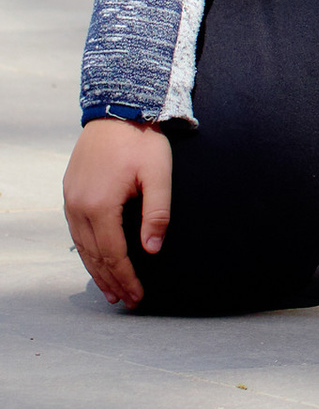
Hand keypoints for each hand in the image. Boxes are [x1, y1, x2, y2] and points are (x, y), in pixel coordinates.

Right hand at [64, 121, 171, 308]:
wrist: (117, 107)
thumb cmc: (142, 140)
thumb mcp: (158, 174)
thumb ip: (157, 213)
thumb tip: (152, 250)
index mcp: (100, 205)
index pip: (113, 254)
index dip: (126, 278)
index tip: (137, 296)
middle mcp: (79, 206)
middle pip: (94, 256)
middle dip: (111, 281)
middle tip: (126, 301)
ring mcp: (71, 199)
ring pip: (82, 246)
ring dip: (96, 270)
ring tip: (111, 290)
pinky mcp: (70, 191)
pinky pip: (76, 230)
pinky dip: (86, 250)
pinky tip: (95, 259)